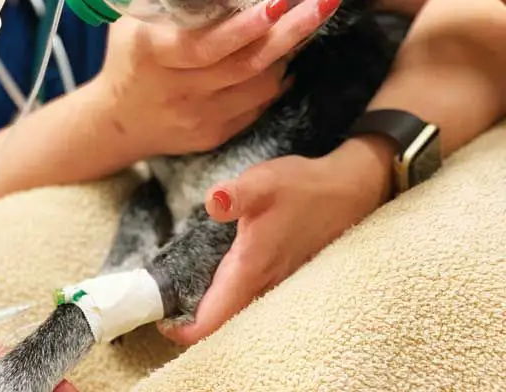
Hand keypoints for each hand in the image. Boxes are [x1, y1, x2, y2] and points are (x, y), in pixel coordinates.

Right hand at [92, 0, 338, 157]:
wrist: (116, 124)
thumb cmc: (125, 61)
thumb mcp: (128, 23)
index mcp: (154, 56)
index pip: (205, 45)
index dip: (244, 28)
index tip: (277, 2)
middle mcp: (180, 90)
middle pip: (244, 63)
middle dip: (290, 32)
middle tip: (323, 2)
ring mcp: (199, 117)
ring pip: (258, 86)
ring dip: (287, 53)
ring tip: (307, 22)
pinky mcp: (213, 135)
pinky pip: (256, 106)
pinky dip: (274, 80)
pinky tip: (284, 58)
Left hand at [161, 138, 391, 344]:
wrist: (348, 189)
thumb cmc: (303, 186)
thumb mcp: (264, 181)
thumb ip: (237, 193)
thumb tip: (214, 201)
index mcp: (252, 268)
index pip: (213, 321)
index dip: (184, 330)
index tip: (163, 319)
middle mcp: (265, 284)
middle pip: (223, 324)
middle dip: (192, 323)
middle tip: (167, 305)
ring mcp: (277, 282)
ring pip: (239, 314)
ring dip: (211, 313)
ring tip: (183, 294)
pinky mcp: (283, 274)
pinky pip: (251, 301)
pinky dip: (229, 300)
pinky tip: (214, 279)